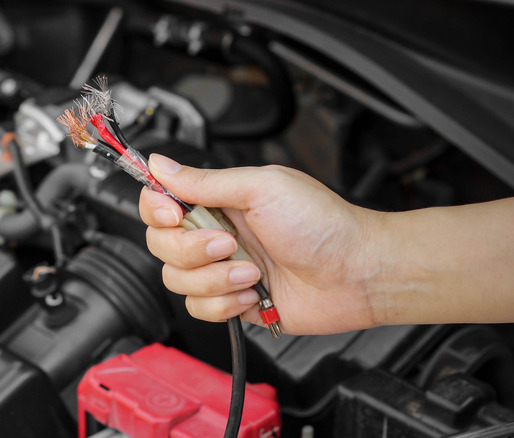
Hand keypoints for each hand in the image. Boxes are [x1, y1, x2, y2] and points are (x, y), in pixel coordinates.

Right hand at [139, 154, 380, 334]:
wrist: (357, 273)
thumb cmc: (323, 225)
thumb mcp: (262, 188)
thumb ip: (205, 180)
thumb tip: (161, 163)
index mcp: (219, 200)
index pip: (160, 202)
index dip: (157, 210)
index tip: (174, 214)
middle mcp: (215, 233)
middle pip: (161, 244)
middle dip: (191, 250)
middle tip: (228, 244)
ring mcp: (222, 269)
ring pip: (177, 280)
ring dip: (215, 279)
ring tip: (252, 273)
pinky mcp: (232, 301)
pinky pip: (200, 308)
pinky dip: (226, 303)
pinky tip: (255, 294)